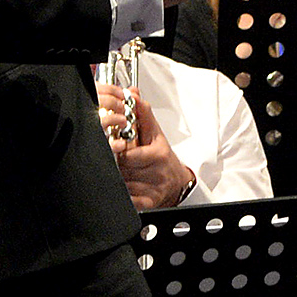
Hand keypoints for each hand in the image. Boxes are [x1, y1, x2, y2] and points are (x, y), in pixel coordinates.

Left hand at [102, 83, 190, 208]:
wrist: (178, 181)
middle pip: (124, 170)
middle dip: (118, 165)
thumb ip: (143, 113)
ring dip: (120, 179)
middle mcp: (158, 172)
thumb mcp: (155, 133)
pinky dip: (126, 195)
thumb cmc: (162, 156)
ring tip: (125, 173)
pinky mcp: (150, 202)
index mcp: (158, 154)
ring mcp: (154, 189)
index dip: (120, 151)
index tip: (118, 147)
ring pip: (124, 184)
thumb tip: (133, 93)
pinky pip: (131, 200)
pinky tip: (128, 188)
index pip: (130, 154)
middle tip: (121, 161)